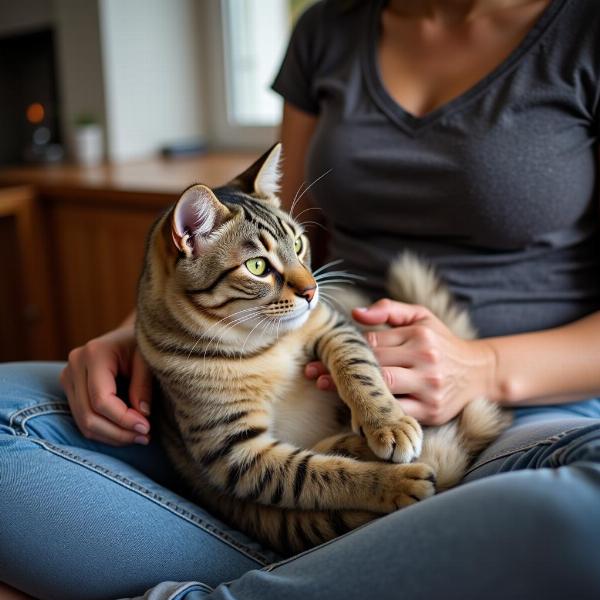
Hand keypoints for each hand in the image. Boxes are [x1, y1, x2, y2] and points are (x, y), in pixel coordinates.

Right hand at [60, 321, 152, 445]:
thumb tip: (142, 416)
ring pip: (83, 422)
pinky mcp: (70, 388)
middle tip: (145, 437)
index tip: (146, 427)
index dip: (123, 419)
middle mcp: (74, 365)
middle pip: (88, 415)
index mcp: (94, 354)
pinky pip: (83, 419)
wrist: (128, 336)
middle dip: (118, 432)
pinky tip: (126, 432)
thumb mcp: (147, 359)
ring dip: (112, 436)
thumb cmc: (140, 344)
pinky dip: (105, 431)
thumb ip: (143, 385)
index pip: (101, 399)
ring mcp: (68, 377)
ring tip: (139, 437)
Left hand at [306, 299, 495, 425]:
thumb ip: (389, 309)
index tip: (324, 351)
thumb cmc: (441, 341)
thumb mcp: (421, 316)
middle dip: (341, 368)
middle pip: (374, 365)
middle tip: (312, 371)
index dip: (348, 347)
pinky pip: (396, 412)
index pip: (374, 341)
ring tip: (324, 386)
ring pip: (383, 389)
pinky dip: (374, 411)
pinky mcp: (432, 412)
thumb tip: (355, 313)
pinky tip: (352, 409)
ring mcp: (429, 388)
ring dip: (351, 389)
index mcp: (419, 336)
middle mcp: (425, 360)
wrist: (479, 371)